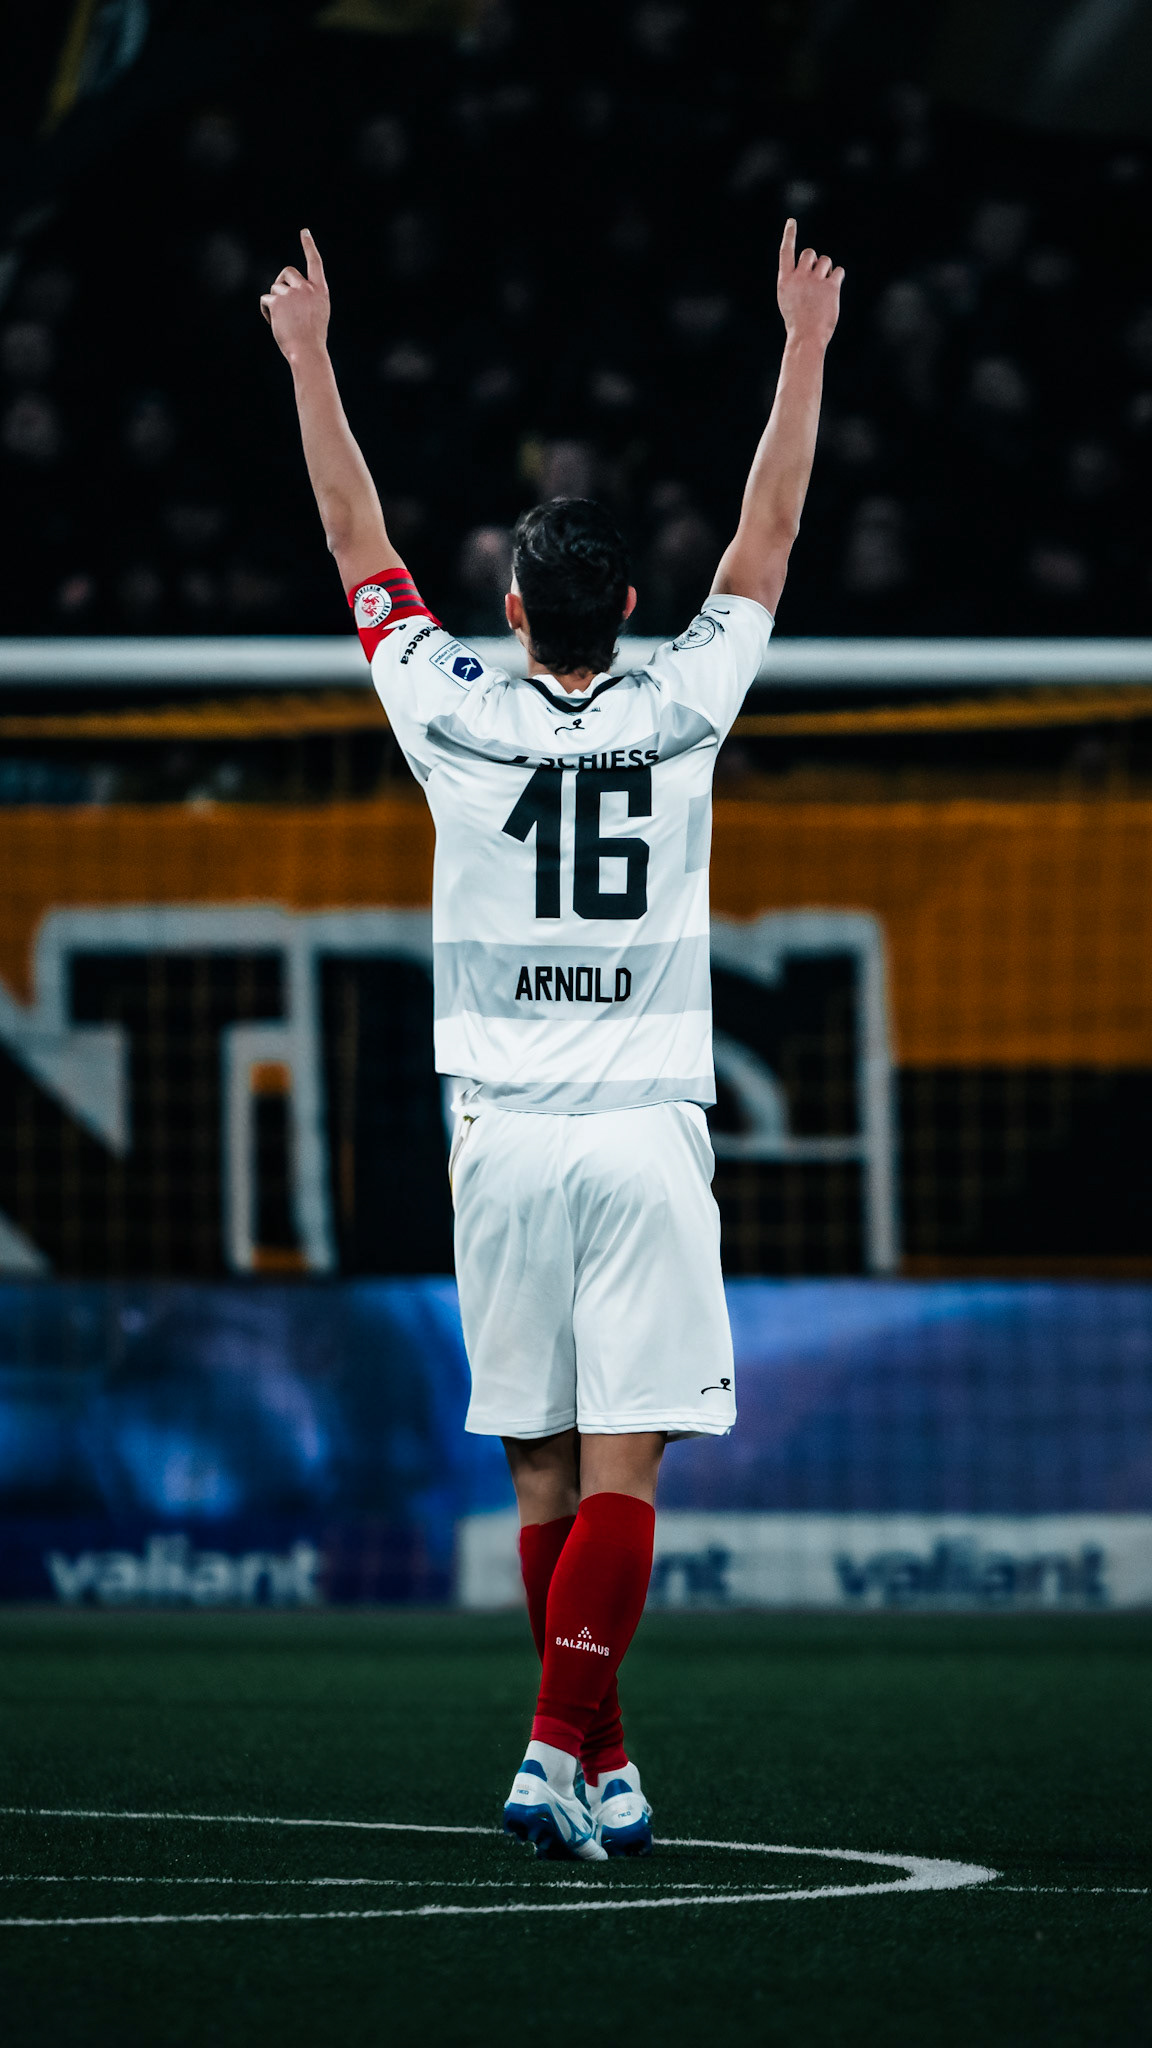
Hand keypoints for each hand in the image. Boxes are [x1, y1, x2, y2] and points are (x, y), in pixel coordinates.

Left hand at [259, 229, 329, 362]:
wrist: (307, 352)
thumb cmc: (312, 338)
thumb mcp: (317, 313)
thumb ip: (306, 297)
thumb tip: (284, 291)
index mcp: (320, 291)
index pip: (315, 263)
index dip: (309, 246)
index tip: (304, 232)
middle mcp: (307, 288)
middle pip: (287, 272)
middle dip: (281, 284)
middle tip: (281, 302)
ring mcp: (292, 293)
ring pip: (275, 288)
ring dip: (274, 302)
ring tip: (282, 320)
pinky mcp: (277, 301)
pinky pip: (265, 300)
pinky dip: (266, 311)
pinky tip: (274, 323)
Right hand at [777, 218, 843, 347]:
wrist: (807, 338)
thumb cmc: (797, 323)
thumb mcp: (788, 301)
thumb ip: (796, 282)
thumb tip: (813, 268)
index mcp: (785, 280)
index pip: (786, 251)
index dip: (789, 235)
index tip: (792, 222)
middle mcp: (799, 276)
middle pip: (810, 253)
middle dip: (815, 261)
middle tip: (816, 277)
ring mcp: (814, 281)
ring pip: (826, 261)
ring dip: (827, 271)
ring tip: (823, 289)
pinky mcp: (830, 287)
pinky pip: (838, 271)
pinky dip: (838, 278)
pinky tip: (833, 290)